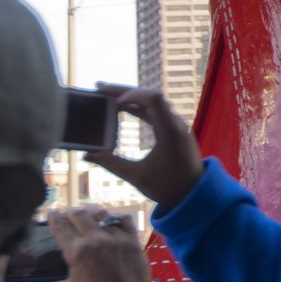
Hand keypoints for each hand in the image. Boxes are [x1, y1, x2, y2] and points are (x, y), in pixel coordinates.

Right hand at [49, 208, 159, 281]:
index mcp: (77, 251)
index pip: (61, 225)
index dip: (54, 216)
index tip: (52, 212)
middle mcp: (96, 239)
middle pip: (80, 214)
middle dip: (71, 212)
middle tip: (69, 214)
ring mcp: (117, 238)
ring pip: (102, 214)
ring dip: (92, 212)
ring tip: (88, 214)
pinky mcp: (133, 240)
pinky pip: (124, 219)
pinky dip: (116, 216)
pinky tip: (111, 219)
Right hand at [86, 84, 203, 210]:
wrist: (194, 193)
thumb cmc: (168, 186)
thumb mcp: (137, 177)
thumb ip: (111, 164)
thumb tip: (86, 155)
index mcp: (171, 130)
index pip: (154, 99)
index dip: (133, 94)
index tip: (113, 102)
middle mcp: (175, 123)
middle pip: (150, 97)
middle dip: (124, 91)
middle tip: (99, 87)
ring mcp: (175, 125)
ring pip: (152, 103)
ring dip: (130, 97)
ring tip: (105, 94)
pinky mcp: (173, 130)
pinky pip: (155, 112)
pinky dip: (138, 107)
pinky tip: (121, 106)